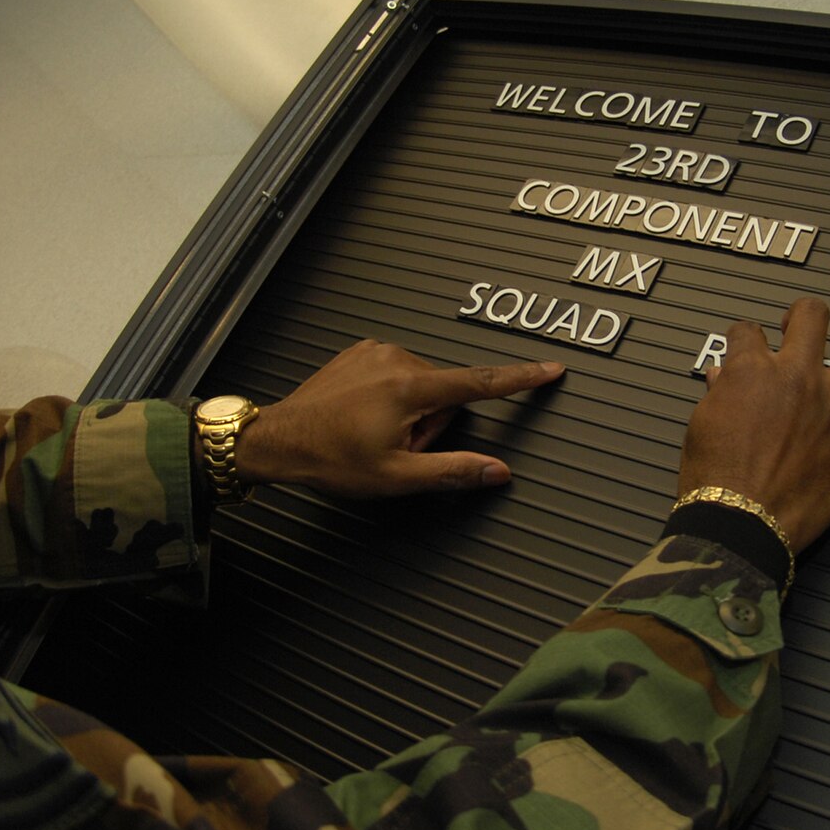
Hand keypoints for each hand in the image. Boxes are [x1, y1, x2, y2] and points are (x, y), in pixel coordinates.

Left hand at [236, 340, 563, 497]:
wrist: (279, 440)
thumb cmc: (330, 459)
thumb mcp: (396, 478)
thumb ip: (453, 471)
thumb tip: (496, 472)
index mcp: (410, 387)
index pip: (480, 383)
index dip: (520, 379)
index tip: (550, 369)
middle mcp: (395, 359)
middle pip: (445, 394)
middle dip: (432, 424)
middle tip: (397, 448)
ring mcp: (375, 352)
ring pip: (421, 385)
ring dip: (410, 412)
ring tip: (374, 434)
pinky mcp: (360, 352)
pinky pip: (395, 374)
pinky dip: (390, 397)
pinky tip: (363, 418)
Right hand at [679, 297, 829, 552]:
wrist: (742, 522)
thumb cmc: (716, 481)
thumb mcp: (701, 427)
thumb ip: (718, 393)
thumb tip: (723, 377)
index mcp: (752, 371)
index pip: (748, 332)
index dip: (745, 337)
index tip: (746, 346)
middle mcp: (798, 376)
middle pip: (811, 316)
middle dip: (801, 317)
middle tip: (797, 329)